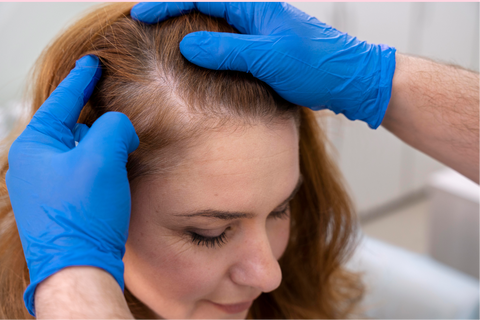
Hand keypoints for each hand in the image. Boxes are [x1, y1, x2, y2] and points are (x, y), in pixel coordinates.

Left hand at [5, 55, 138, 315]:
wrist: (79, 267)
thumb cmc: (82, 215)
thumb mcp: (101, 158)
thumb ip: (113, 127)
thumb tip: (119, 126)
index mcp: (35, 146)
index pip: (61, 101)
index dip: (81, 79)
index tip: (92, 62)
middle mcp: (35, 164)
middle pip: (69, 124)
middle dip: (92, 114)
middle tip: (110, 101)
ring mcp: (47, 184)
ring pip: (78, 148)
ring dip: (99, 141)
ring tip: (118, 138)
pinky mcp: (62, 201)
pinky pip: (82, 168)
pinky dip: (99, 161)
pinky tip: (114, 165)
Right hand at [131, 2, 395, 128]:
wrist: (349, 79)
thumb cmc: (316, 65)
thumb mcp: (268, 58)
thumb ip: (226, 50)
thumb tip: (185, 44)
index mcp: (253, 6)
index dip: (166, 4)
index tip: (139, 15)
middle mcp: (252, 14)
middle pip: (202, 6)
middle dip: (171, 12)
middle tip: (143, 25)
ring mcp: (257, 32)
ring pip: (212, 26)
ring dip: (186, 30)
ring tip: (159, 41)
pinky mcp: (261, 49)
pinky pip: (225, 43)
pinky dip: (205, 48)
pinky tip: (195, 61)